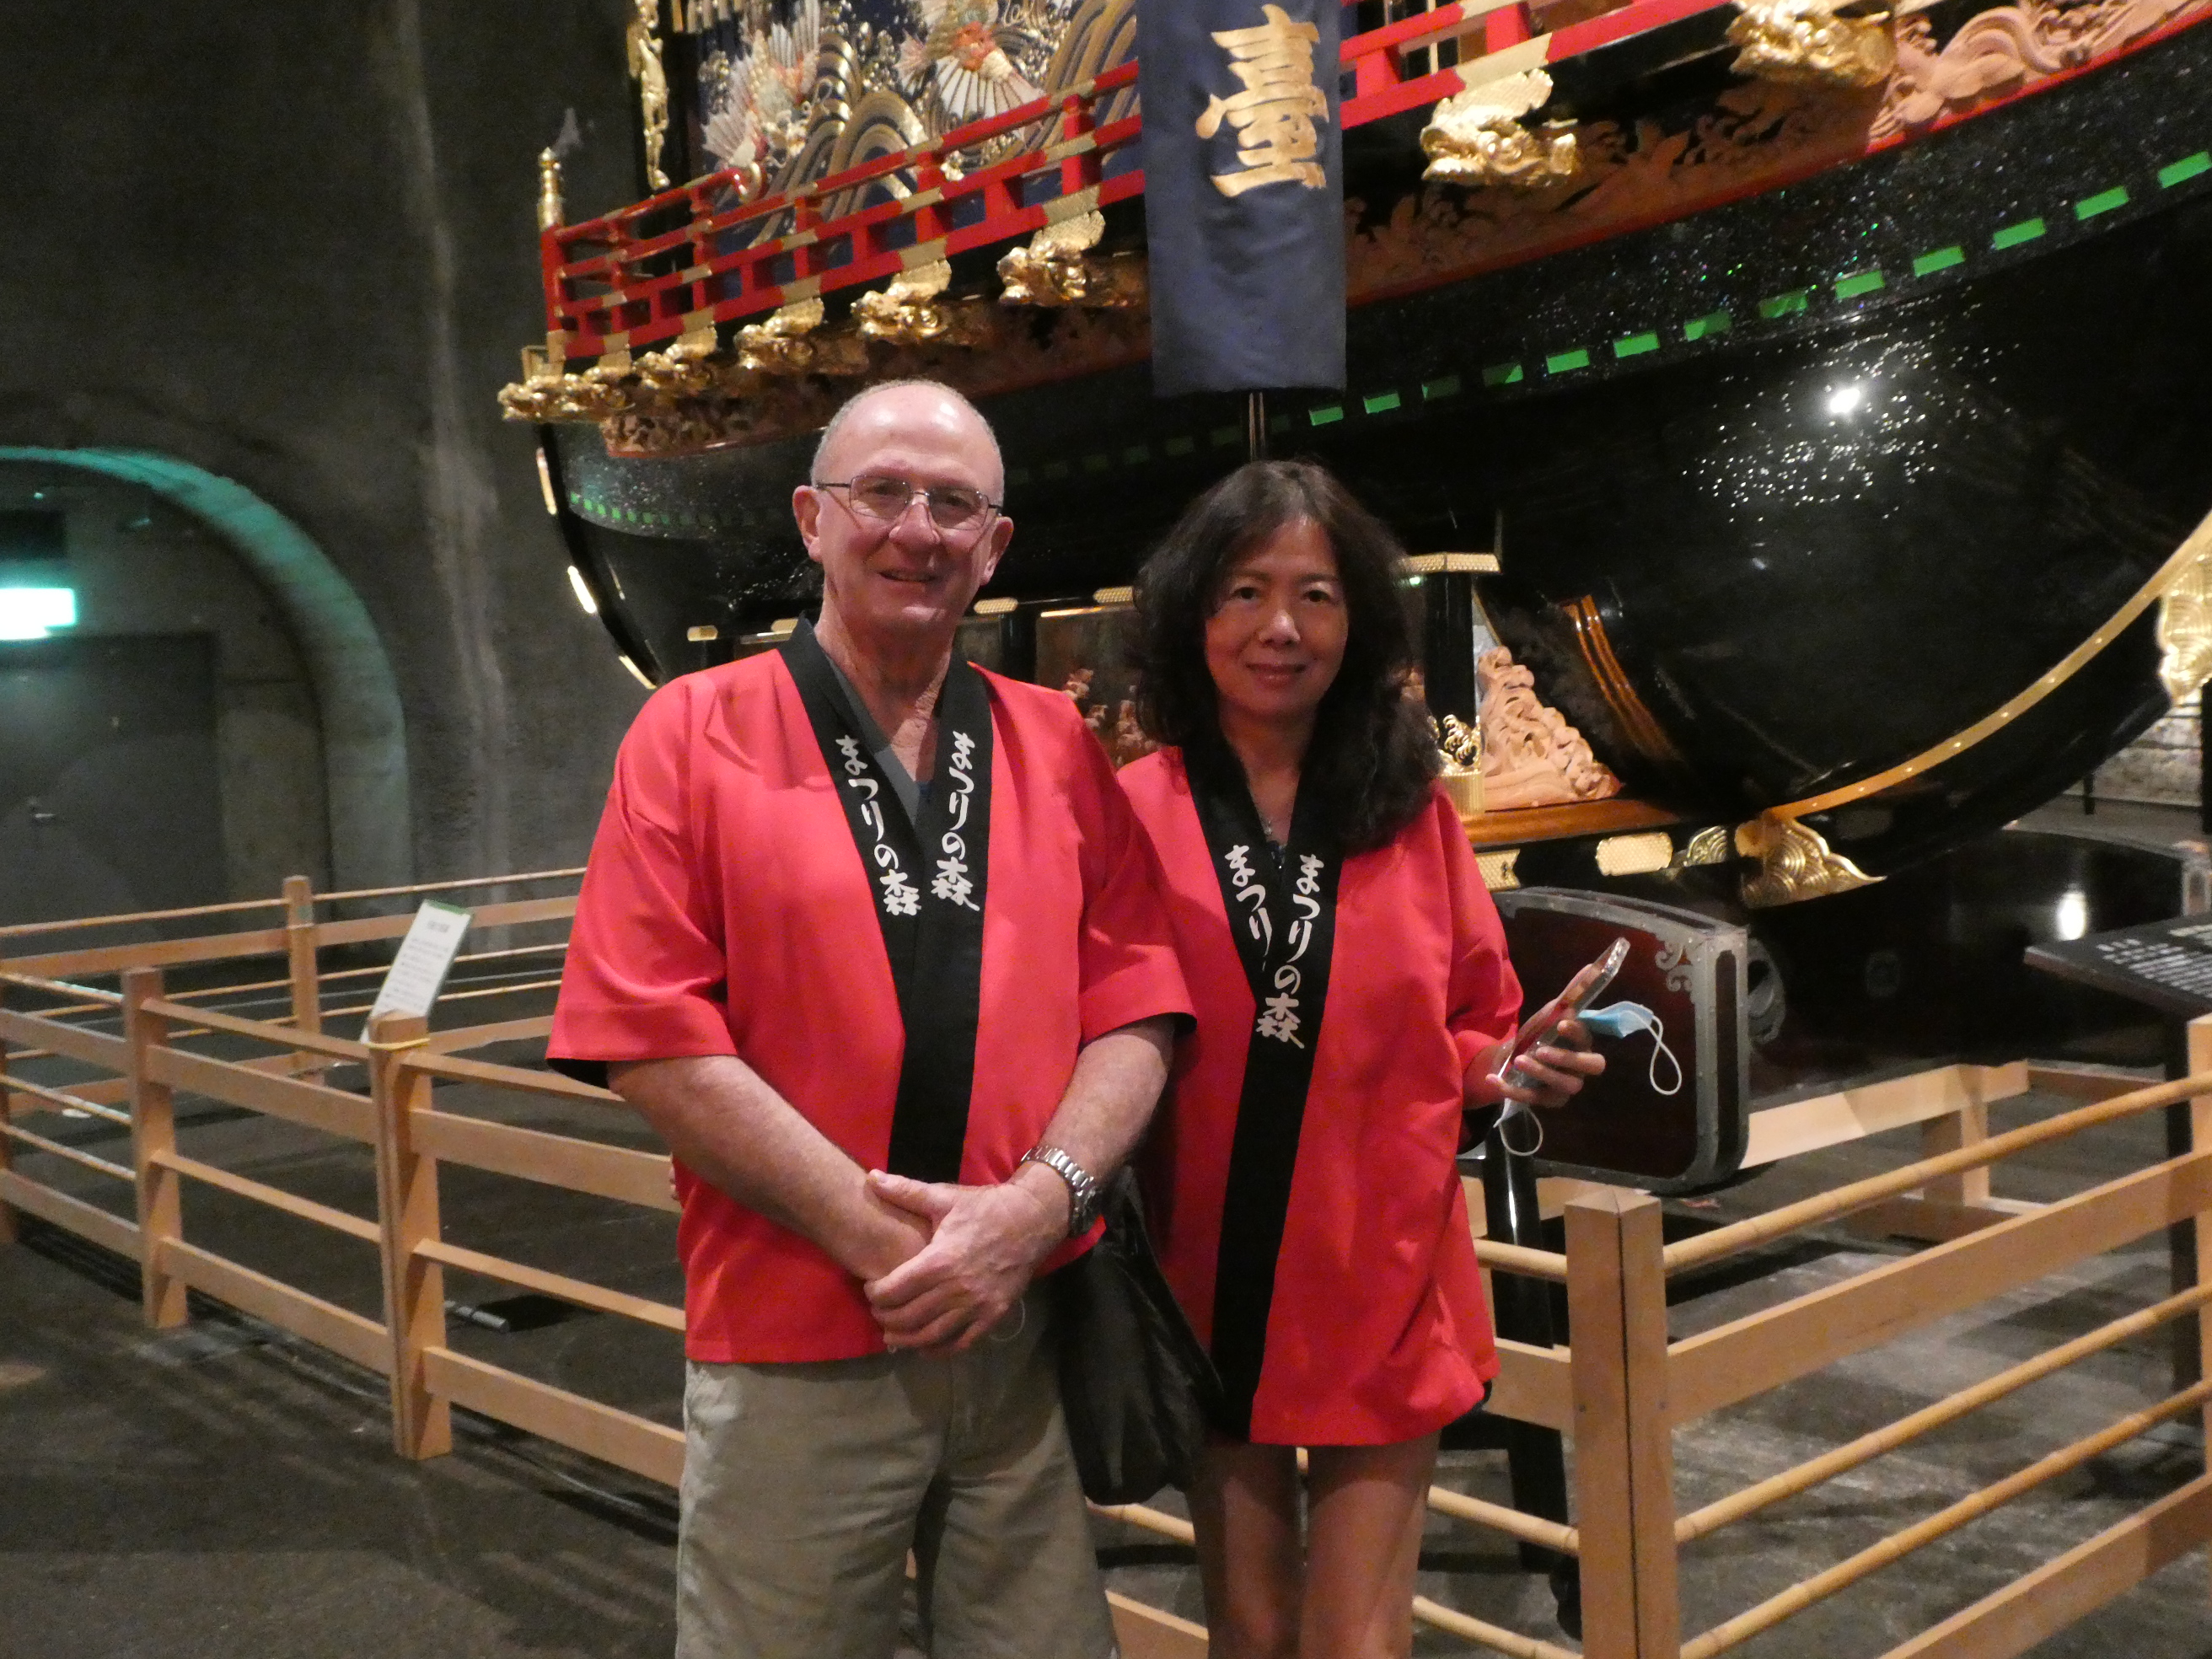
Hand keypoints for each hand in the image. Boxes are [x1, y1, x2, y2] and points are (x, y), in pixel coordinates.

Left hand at [861, 1169, 1066, 1352]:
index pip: (894, 1290)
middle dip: (886, 1318)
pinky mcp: (993, 1315)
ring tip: (893, 1335)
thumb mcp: (944, 1196)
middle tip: (878, 1312)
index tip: (870, 1289)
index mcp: (940, 1260)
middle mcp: (956, 1289)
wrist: (1032, 1219)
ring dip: (907, 1339)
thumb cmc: (984, 1207)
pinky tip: (925, 1347)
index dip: (875, 1294)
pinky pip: (961, 1343)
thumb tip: (871, 1178)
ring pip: (931, 1335)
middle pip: (908, 1317)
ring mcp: (976, 1306)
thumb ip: (905, 1191)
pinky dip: (939, 1350)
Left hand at [1466, 969, 1609, 1112]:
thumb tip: (1590, 966)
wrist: (1512, 1060)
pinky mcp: (1545, 1101)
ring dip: (1540, 1073)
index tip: (1560, 1022)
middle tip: (1541, 1050)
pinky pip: (1532, 1099)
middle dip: (1566, 1058)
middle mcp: (1579, 1069)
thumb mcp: (1548, 1015)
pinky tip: (1494, 1080)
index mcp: (1581, 1046)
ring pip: (1562, 1086)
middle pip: (1589, 1068)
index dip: (1577, 1033)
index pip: (1588, 1042)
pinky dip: (1511, 1090)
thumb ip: (1568, 995)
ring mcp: (1564, 1088)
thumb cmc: (1537, 1036)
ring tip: (1518, 1060)